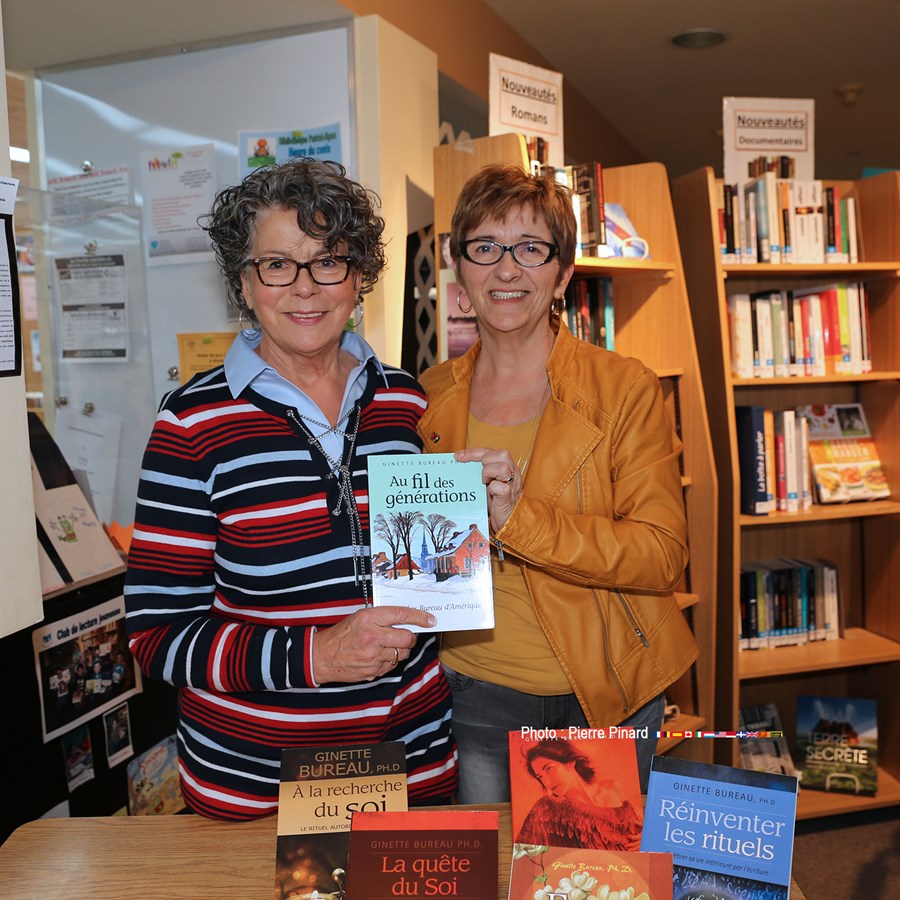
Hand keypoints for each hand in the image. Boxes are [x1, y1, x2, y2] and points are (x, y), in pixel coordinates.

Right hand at [313, 605, 434, 683]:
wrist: (322, 656)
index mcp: (369, 618)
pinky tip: (380, 656)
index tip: (430, 620)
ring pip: (403, 653)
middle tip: (405, 635)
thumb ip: (382, 618)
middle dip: (410, 637)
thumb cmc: (342, 634)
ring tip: (389, 646)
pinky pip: (393, 665)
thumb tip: (406, 620)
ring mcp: (374, 655)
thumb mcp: (360, 617)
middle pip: (407, 637)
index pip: (402, 615)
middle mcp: (373, 636)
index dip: (420, 617)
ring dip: (401, 650)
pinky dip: (391, 661)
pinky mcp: (374, 670)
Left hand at [455, 446, 520, 531]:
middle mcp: (512, 473)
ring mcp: (512, 484)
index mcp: (506, 467)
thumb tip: (460, 465)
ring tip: (485, 482)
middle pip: (502, 454)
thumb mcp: (488, 483)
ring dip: (489, 473)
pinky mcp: (508, 497)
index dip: (473, 452)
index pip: (490, 451)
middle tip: (480, 473)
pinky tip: (490, 493)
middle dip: (485, 460)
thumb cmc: (497, 502)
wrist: (508, 521)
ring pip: (503, 468)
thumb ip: (480, 472)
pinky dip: (493, 488)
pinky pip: (501, 487)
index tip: (458, 457)